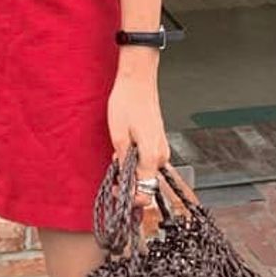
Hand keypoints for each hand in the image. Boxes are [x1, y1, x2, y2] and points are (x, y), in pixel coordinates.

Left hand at [107, 71, 199, 217]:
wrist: (137, 79)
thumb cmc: (127, 102)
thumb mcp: (118, 136)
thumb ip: (123, 162)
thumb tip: (125, 181)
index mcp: (152, 156)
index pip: (145, 191)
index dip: (130, 196)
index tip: (117, 190)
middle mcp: (161, 154)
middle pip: (147, 182)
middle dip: (130, 181)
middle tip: (114, 172)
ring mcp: (162, 146)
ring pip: (147, 170)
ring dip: (132, 169)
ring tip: (117, 153)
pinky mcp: (159, 140)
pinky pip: (149, 158)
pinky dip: (137, 158)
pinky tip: (126, 146)